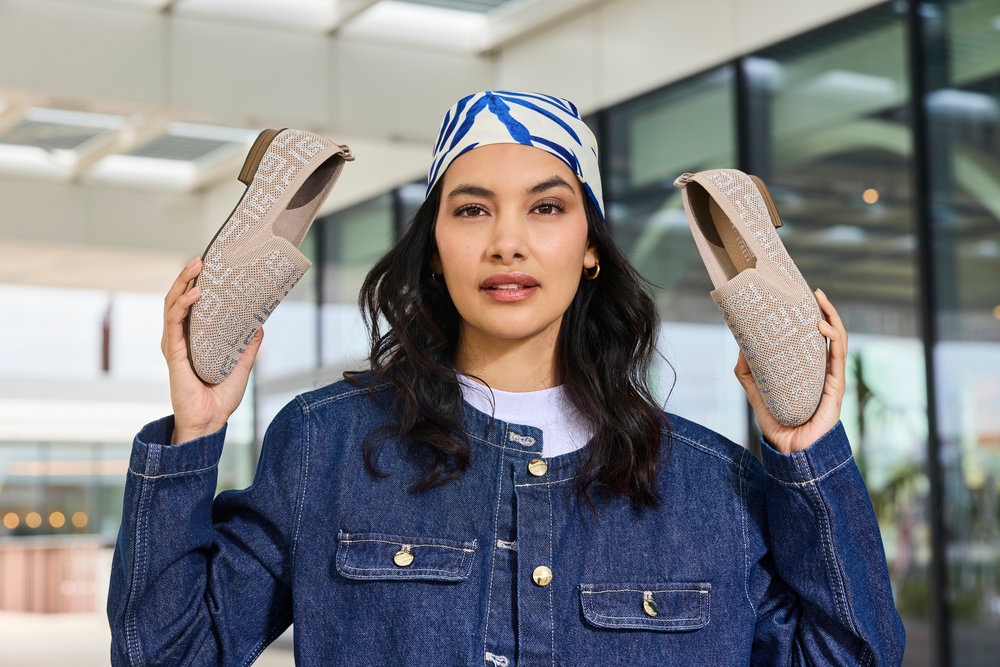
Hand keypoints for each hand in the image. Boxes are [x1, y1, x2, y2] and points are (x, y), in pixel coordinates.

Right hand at [161, 258, 262, 443]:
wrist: (211, 421)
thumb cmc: (220, 396)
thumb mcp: (241, 363)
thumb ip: (248, 344)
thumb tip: (260, 323)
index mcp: (193, 339)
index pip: (191, 305)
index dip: (197, 284)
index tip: (211, 267)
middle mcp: (180, 338)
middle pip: (179, 299)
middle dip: (188, 276)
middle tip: (202, 259)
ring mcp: (174, 344)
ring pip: (172, 304)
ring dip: (183, 283)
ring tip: (196, 267)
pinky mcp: (173, 353)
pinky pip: (174, 323)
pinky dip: (183, 305)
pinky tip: (195, 294)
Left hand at [734, 289, 845, 453]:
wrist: (791, 452)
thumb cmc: (779, 425)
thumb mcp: (757, 394)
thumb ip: (748, 374)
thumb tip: (739, 347)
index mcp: (808, 370)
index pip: (813, 339)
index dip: (810, 317)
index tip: (800, 298)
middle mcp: (822, 371)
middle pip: (829, 334)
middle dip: (824, 310)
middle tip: (812, 291)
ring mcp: (831, 378)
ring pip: (838, 341)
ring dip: (831, 318)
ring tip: (819, 301)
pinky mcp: (835, 387)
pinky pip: (838, 358)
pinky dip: (833, 339)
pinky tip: (822, 326)